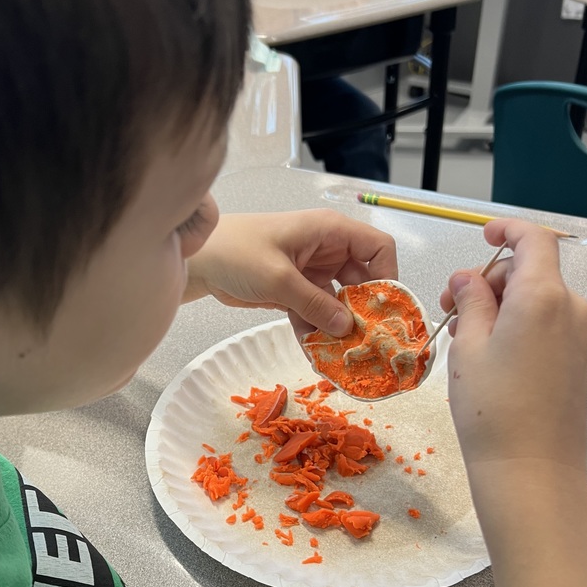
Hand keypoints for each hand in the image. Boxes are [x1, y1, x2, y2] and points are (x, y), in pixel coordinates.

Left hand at [184, 208, 396, 336]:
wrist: (198, 261)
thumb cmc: (236, 251)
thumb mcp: (279, 278)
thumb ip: (314, 303)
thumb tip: (347, 328)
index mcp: (329, 231)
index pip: (378, 248)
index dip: (388, 276)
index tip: (384, 309)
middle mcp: (326, 250)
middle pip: (362, 280)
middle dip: (364, 311)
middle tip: (367, 341)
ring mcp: (311, 272)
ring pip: (338, 302)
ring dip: (339, 326)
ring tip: (342, 354)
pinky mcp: (294, 291)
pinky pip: (315, 314)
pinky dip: (316, 331)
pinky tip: (316, 354)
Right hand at [441, 219, 586, 473]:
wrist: (530, 467)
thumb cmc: (493, 408)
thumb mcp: (467, 345)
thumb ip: (471, 300)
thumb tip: (469, 278)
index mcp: (543, 296)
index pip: (534, 239)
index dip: (508, 230)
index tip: (485, 235)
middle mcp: (573, 308)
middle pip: (532, 271)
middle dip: (491, 281)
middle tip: (450, 307)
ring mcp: (582, 334)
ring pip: (539, 299)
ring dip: (502, 306)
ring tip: (465, 339)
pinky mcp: (582, 358)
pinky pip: (550, 324)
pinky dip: (521, 325)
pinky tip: (491, 354)